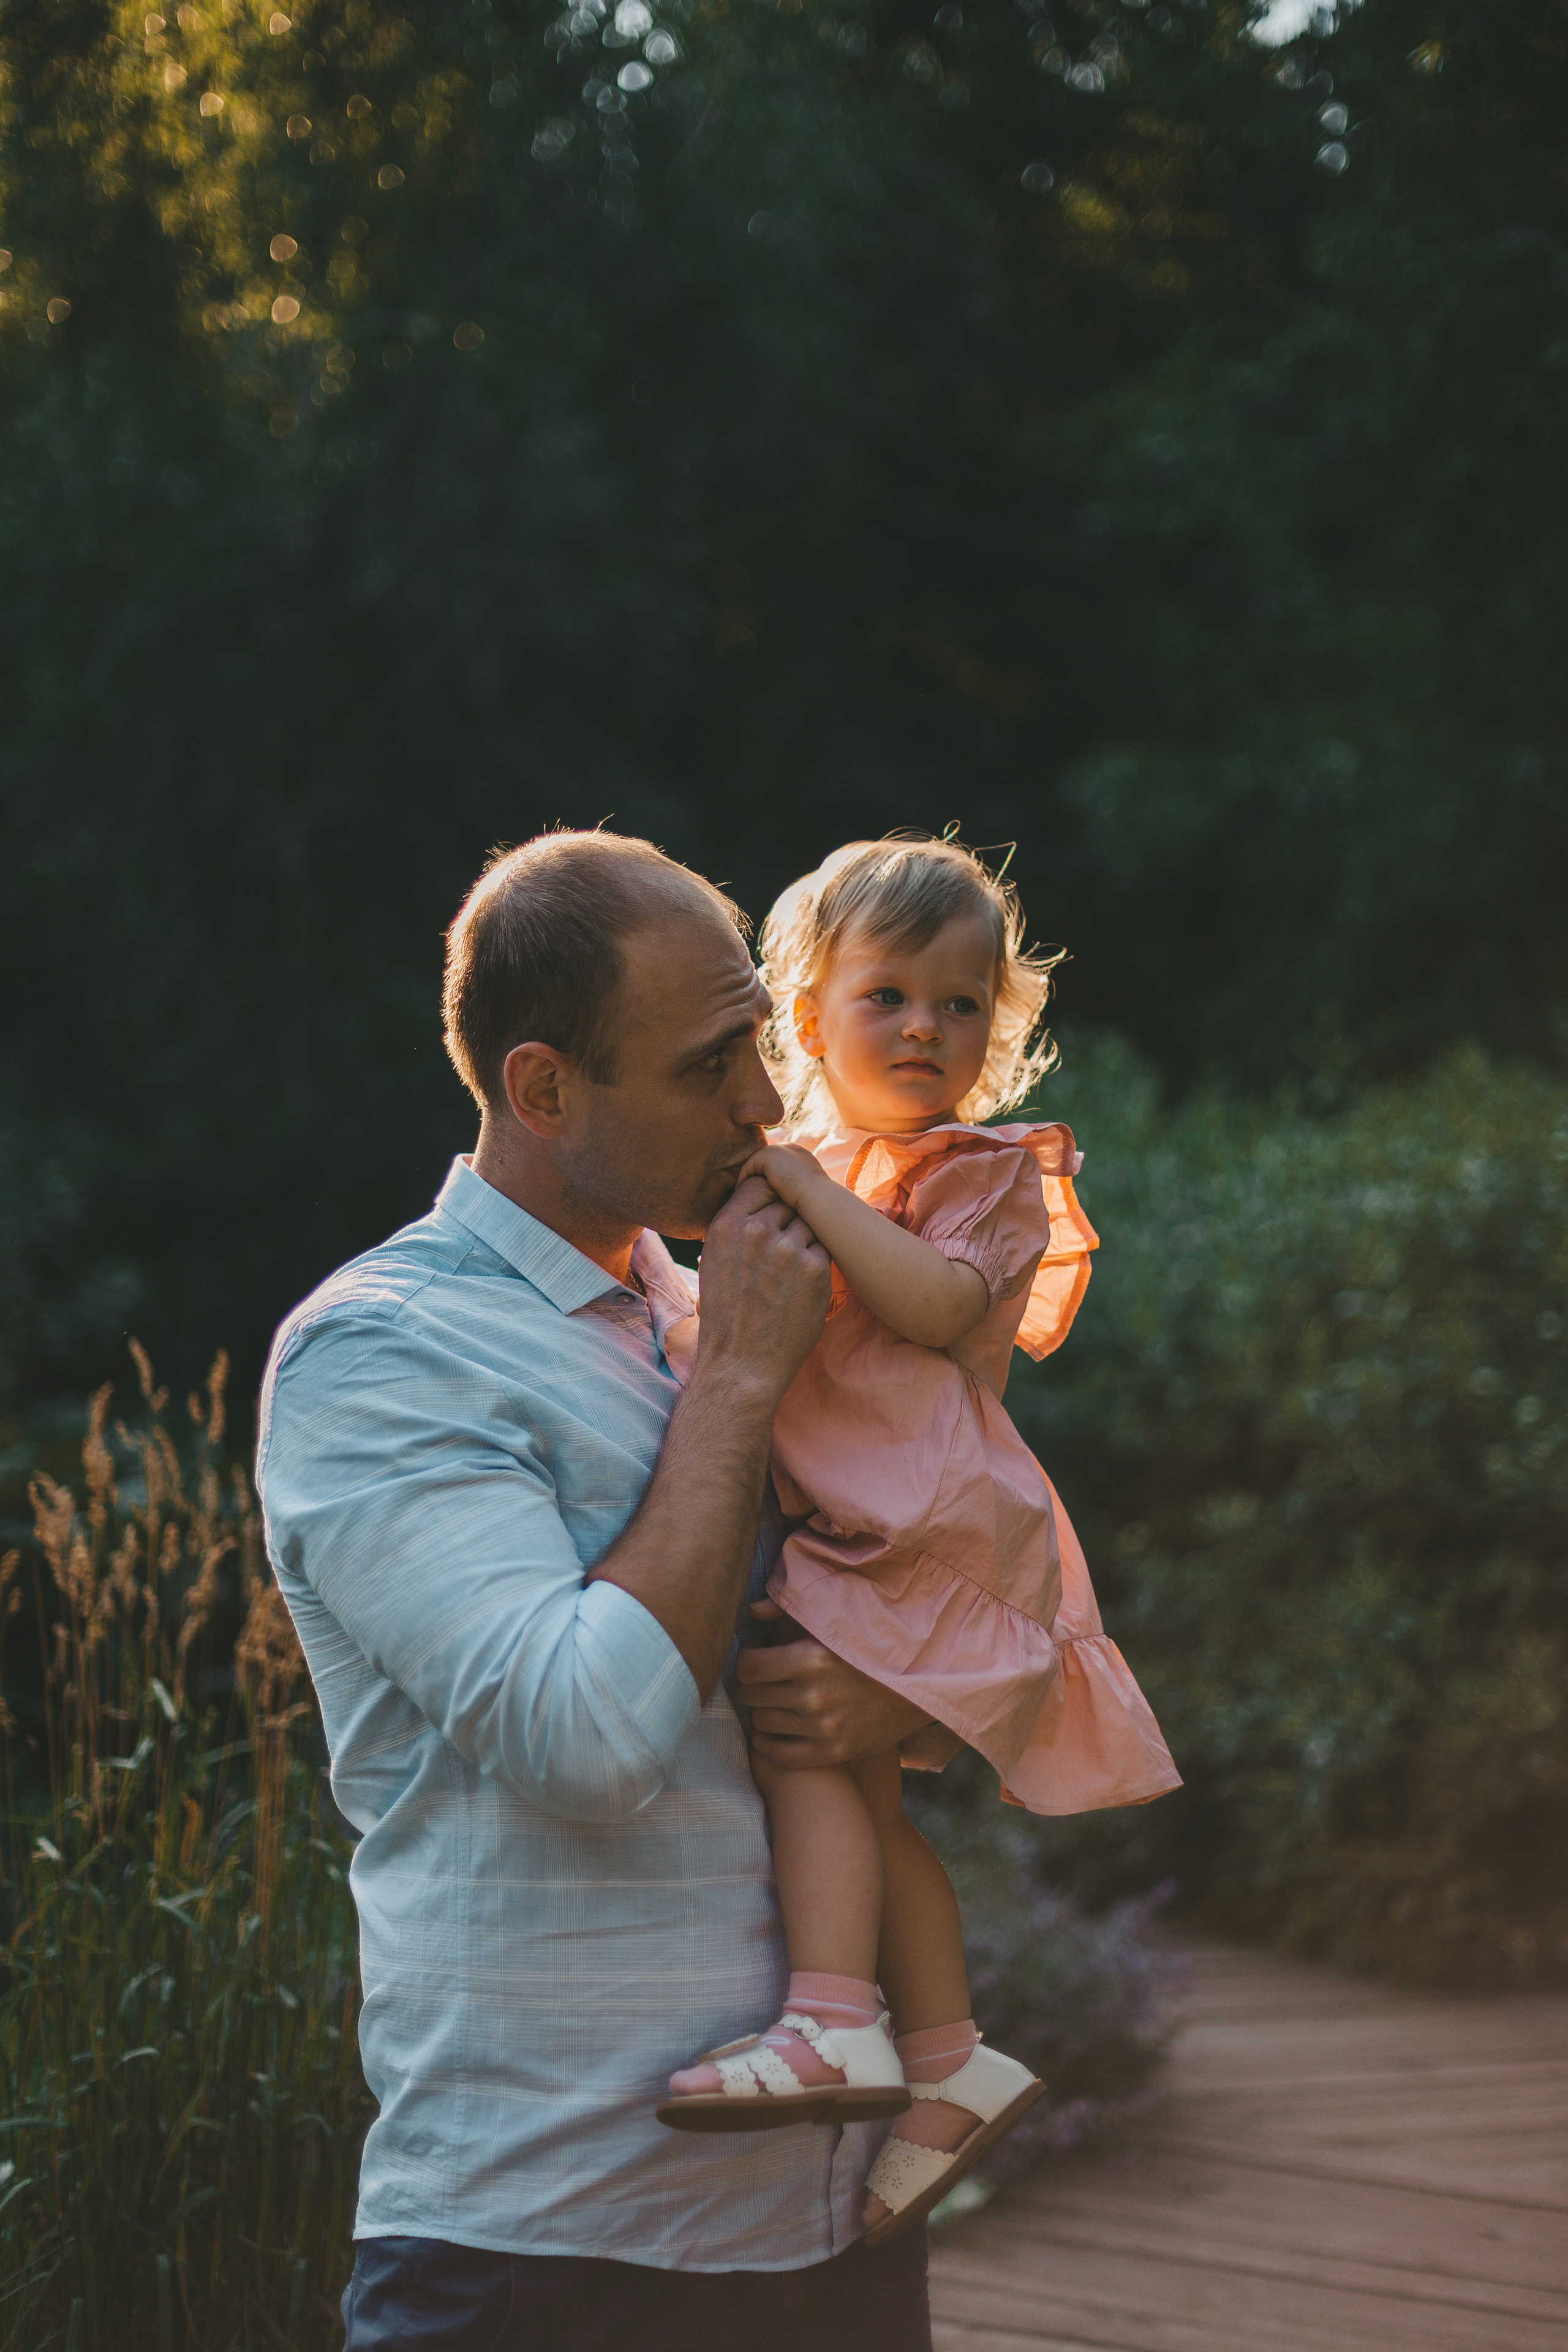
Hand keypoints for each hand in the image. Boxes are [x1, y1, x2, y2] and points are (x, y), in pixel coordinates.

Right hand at [694, 1174, 829, 1405]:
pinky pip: (825, 1249)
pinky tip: (801, 1289)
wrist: (741, 1366)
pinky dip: (817, 1265)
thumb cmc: (726, 1317)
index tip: (773, 1215)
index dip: (771, 1197)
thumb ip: (736, 1226)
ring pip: (810, 1224)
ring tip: (789, 1275)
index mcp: (726, 1225)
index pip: (759, 1183)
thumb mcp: (714, 1261)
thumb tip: (760, 1198)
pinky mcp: (815, 1268)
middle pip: (789, 1202)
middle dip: (789, 1222)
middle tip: (784, 1254)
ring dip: (805, 1243)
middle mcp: (756, 1230)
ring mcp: (788, 1248)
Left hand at [738, 1142, 828, 1215]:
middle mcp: (790, 1148)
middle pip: (763, 1162)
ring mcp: (780, 1149)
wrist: (819, 1197)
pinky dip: (743, 1180)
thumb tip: (779, 1200)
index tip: (755, 1196)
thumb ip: (791, 1190)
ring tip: (739, 1197)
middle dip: (753, 1178)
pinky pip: (749, 1167)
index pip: (774, 1164)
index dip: (764, 1179)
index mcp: (800, 1155)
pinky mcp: (769, 1155)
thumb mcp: (803, 1193)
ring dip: (746, 1180)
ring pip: (754, 1164)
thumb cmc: (815, 1203)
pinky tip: (741, 1196)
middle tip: (742, 1196)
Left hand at [738, 1609, 932, 1767]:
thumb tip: (752, 1612)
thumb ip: (789, 1610)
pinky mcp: (832, 1753)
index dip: (748, 1660)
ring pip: (761, 1723)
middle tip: (765, 1679)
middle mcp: (815, 1695)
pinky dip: (767, 1744)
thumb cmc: (867, 1650)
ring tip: (775, 1701)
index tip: (758, 1656)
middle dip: (753, 1685)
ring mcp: (824, 1728)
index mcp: (812, 1658)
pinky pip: (777, 1755)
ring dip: (763, 1711)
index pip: (749, 1666)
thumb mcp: (833, 1622)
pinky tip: (774, 1732)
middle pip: (751, 1695)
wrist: (916, 1691)